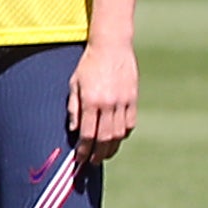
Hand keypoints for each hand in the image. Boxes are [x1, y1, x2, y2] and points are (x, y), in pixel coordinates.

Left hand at [69, 41, 137, 161]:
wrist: (112, 46)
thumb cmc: (88, 64)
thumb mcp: (74, 85)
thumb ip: (74, 108)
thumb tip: (74, 131)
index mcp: (91, 101)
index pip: (87, 134)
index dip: (83, 150)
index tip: (80, 158)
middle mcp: (108, 104)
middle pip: (105, 138)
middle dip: (98, 153)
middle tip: (92, 161)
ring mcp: (123, 102)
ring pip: (120, 133)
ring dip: (112, 147)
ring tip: (104, 154)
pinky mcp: (133, 98)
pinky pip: (131, 122)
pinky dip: (124, 134)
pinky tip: (117, 138)